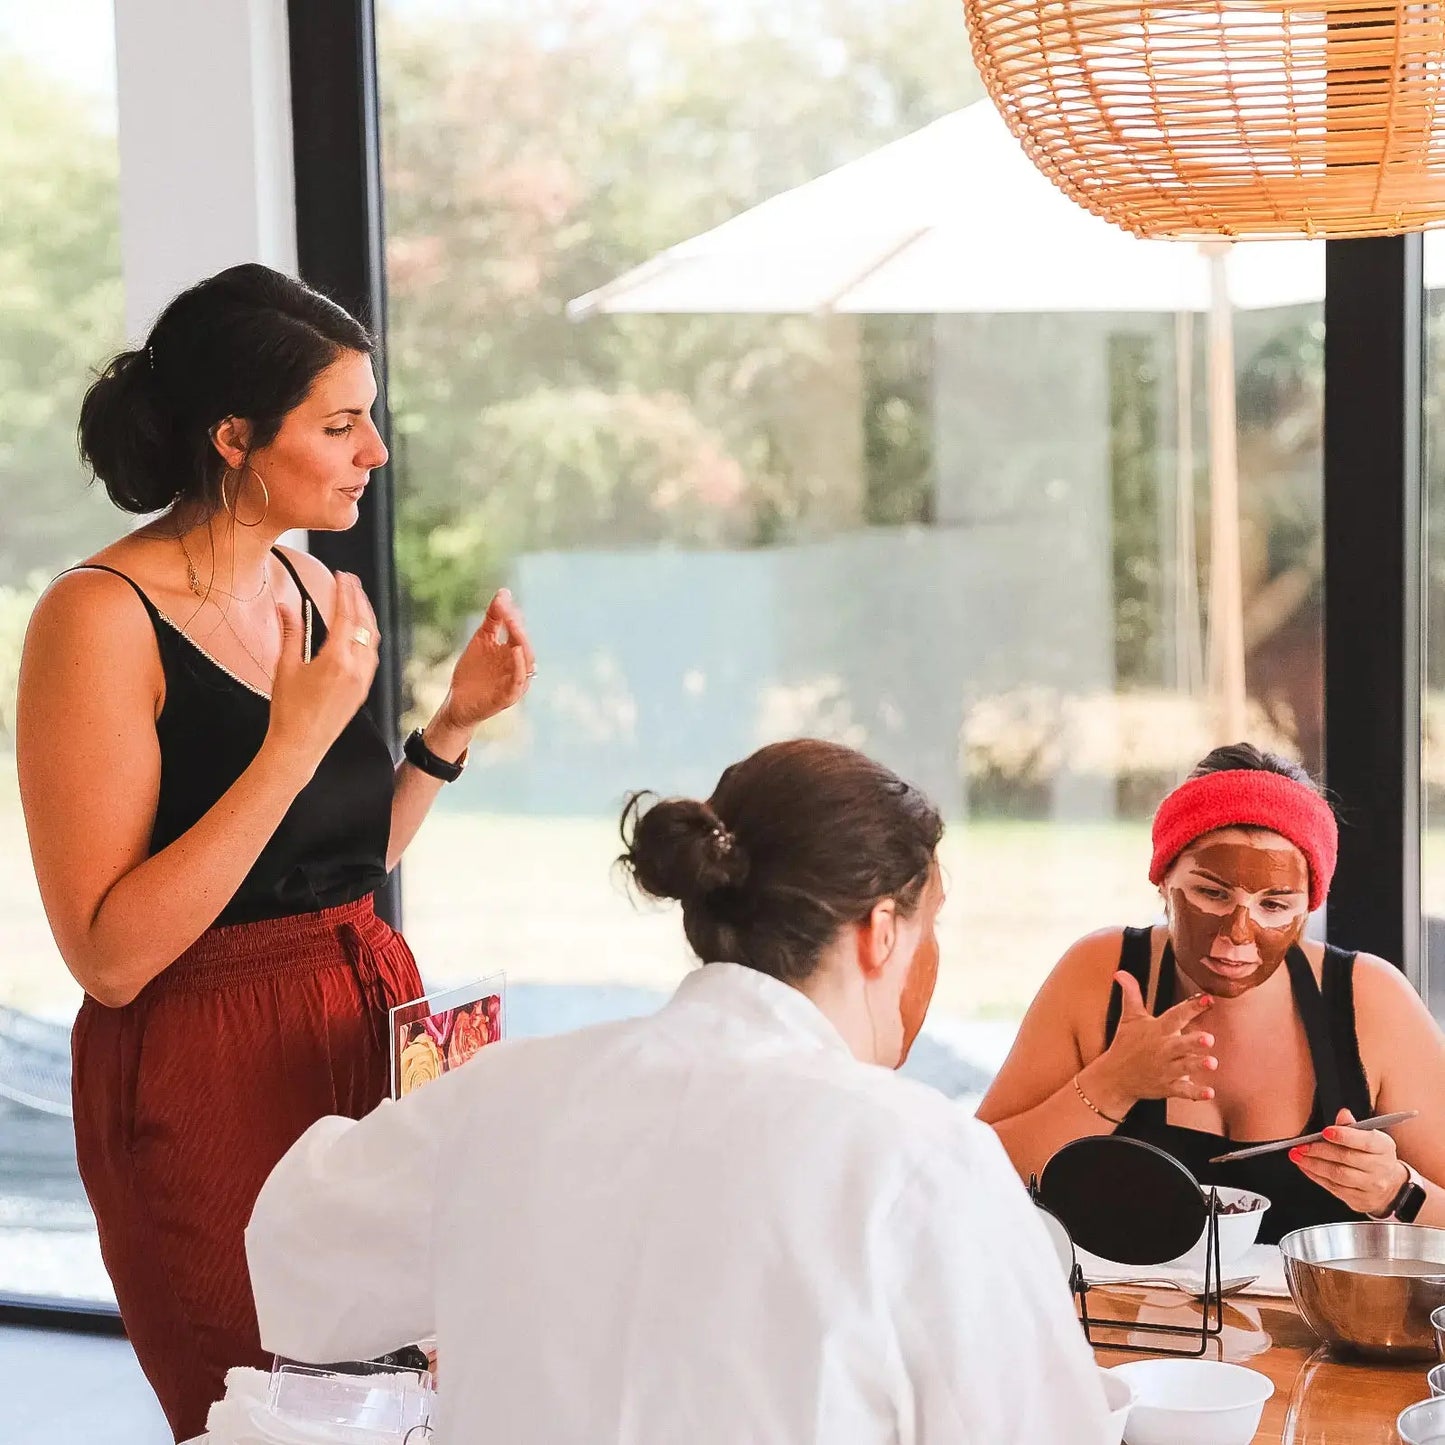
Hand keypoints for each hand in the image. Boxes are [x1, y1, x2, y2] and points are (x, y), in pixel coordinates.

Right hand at [265, 572, 379, 778]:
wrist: (300, 745)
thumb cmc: (288, 710)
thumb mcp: (284, 668)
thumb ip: (289, 634)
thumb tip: (286, 607)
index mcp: (335, 659)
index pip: (345, 615)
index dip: (345, 592)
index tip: (342, 576)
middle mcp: (355, 668)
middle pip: (363, 623)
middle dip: (358, 598)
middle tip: (351, 581)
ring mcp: (362, 680)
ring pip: (372, 639)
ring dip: (366, 616)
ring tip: (358, 599)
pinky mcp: (363, 690)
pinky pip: (371, 655)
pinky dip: (368, 636)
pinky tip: (361, 630)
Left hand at [438, 588, 534, 731]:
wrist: (457, 702)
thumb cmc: (472, 673)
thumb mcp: (482, 640)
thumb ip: (494, 618)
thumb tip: (505, 592)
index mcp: (514, 653)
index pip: (518, 632)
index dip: (513, 617)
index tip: (504, 602)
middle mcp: (518, 667)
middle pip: (524, 645)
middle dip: (518, 628)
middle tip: (510, 612)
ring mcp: (515, 682)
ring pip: (526, 662)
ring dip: (521, 643)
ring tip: (513, 625)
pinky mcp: (508, 697)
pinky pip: (518, 680)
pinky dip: (518, 666)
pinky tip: (512, 650)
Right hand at [1092, 971, 1216, 1111]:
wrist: (1114, 1078)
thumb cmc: (1125, 1044)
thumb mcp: (1129, 1018)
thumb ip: (1131, 994)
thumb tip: (1120, 972)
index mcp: (1157, 1030)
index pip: (1175, 1015)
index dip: (1191, 1007)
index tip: (1207, 998)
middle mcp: (1163, 1049)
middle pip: (1180, 1044)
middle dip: (1193, 1042)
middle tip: (1209, 1038)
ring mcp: (1165, 1070)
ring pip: (1184, 1067)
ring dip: (1198, 1065)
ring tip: (1212, 1063)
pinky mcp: (1167, 1087)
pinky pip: (1183, 1091)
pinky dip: (1196, 1093)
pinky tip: (1210, 1093)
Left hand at [1291, 1108, 1408, 1214]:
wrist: (1388, 1185)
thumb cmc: (1373, 1155)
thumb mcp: (1368, 1137)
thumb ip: (1353, 1126)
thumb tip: (1343, 1114)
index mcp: (1383, 1147)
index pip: (1365, 1141)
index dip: (1344, 1136)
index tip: (1325, 1132)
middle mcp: (1380, 1167)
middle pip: (1347, 1158)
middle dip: (1320, 1150)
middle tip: (1302, 1146)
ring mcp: (1371, 1186)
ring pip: (1338, 1175)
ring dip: (1314, 1164)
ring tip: (1297, 1156)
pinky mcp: (1360, 1199)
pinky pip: (1334, 1188)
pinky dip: (1316, 1176)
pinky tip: (1305, 1167)